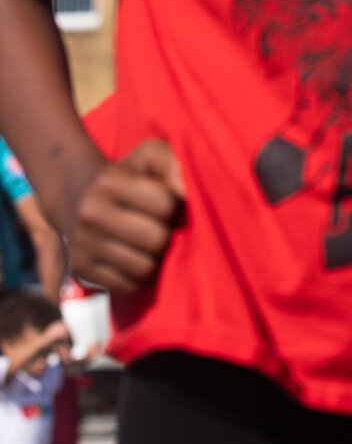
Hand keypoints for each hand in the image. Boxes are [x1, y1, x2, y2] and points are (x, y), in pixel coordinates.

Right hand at [66, 140, 185, 294]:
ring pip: (144, 267)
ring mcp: (83, 244)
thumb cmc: (127, 178)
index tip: (165, 206)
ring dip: (154, 259)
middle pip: (157, 240)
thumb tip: (182, 193)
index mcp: (110, 183)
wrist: (78, 198)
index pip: (166, 205)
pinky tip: (134, 260)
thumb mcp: (148, 158)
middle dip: (165, 235)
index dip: (173, 207)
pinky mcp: (81, 270)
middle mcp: (91, 213)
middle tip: (158, 229)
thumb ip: (171, 164)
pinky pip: (129, 286)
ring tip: (148, 246)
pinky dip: (138, 277)